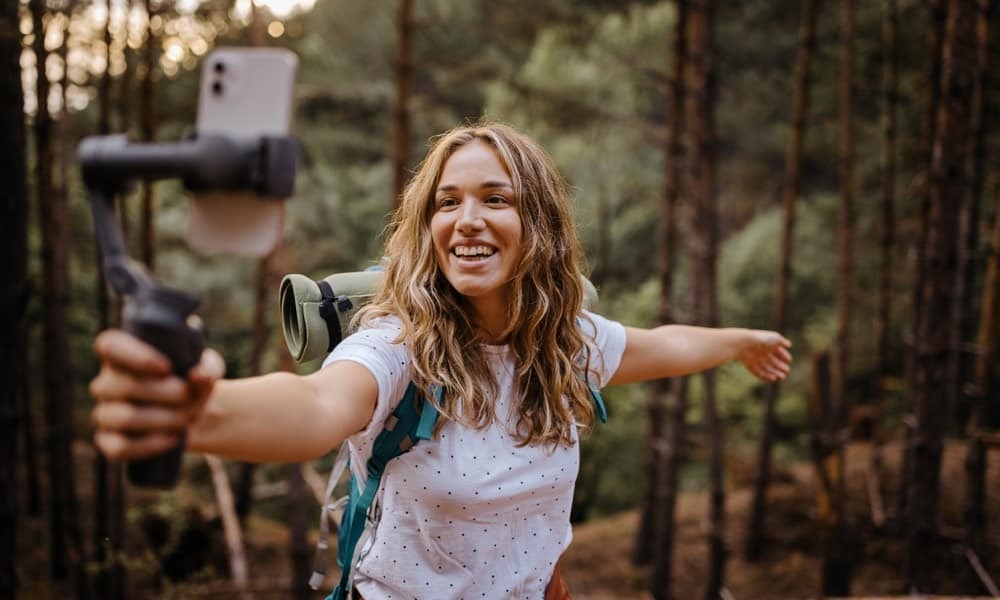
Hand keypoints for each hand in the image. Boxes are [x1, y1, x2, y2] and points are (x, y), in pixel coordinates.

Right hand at [89, 329, 224, 460]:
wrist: (193, 414)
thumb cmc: (192, 382)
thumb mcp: (206, 369)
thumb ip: (207, 368)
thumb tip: (199, 376)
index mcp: (122, 354)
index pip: (110, 345)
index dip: (135, 356)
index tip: (167, 368)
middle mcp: (106, 383)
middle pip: (123, 386)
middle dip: (164, 393)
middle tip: (189, 397)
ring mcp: (104, 414)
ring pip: (124, 417)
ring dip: (163, 419)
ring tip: (188, 418)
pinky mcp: (109, 441)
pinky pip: (119, 447)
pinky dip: (150, 445)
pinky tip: (173, 439)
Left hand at [737, 330, 791, 381]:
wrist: (745, 343)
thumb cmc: (762, 339)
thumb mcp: (775, 338)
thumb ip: (783, 341)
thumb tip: (789, 345)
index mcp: (768, 345)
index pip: (778, 352)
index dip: (784, 356)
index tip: (789, 360)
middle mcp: (762, 353)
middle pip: (773, 362)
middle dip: (781, 367)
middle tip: (787, 371)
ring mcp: (756, 359)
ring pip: (767, 369)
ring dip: (775, 373)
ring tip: (782, 377)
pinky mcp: (750, 365)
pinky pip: (759, 373)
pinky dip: (766, 377)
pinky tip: (773, 379)